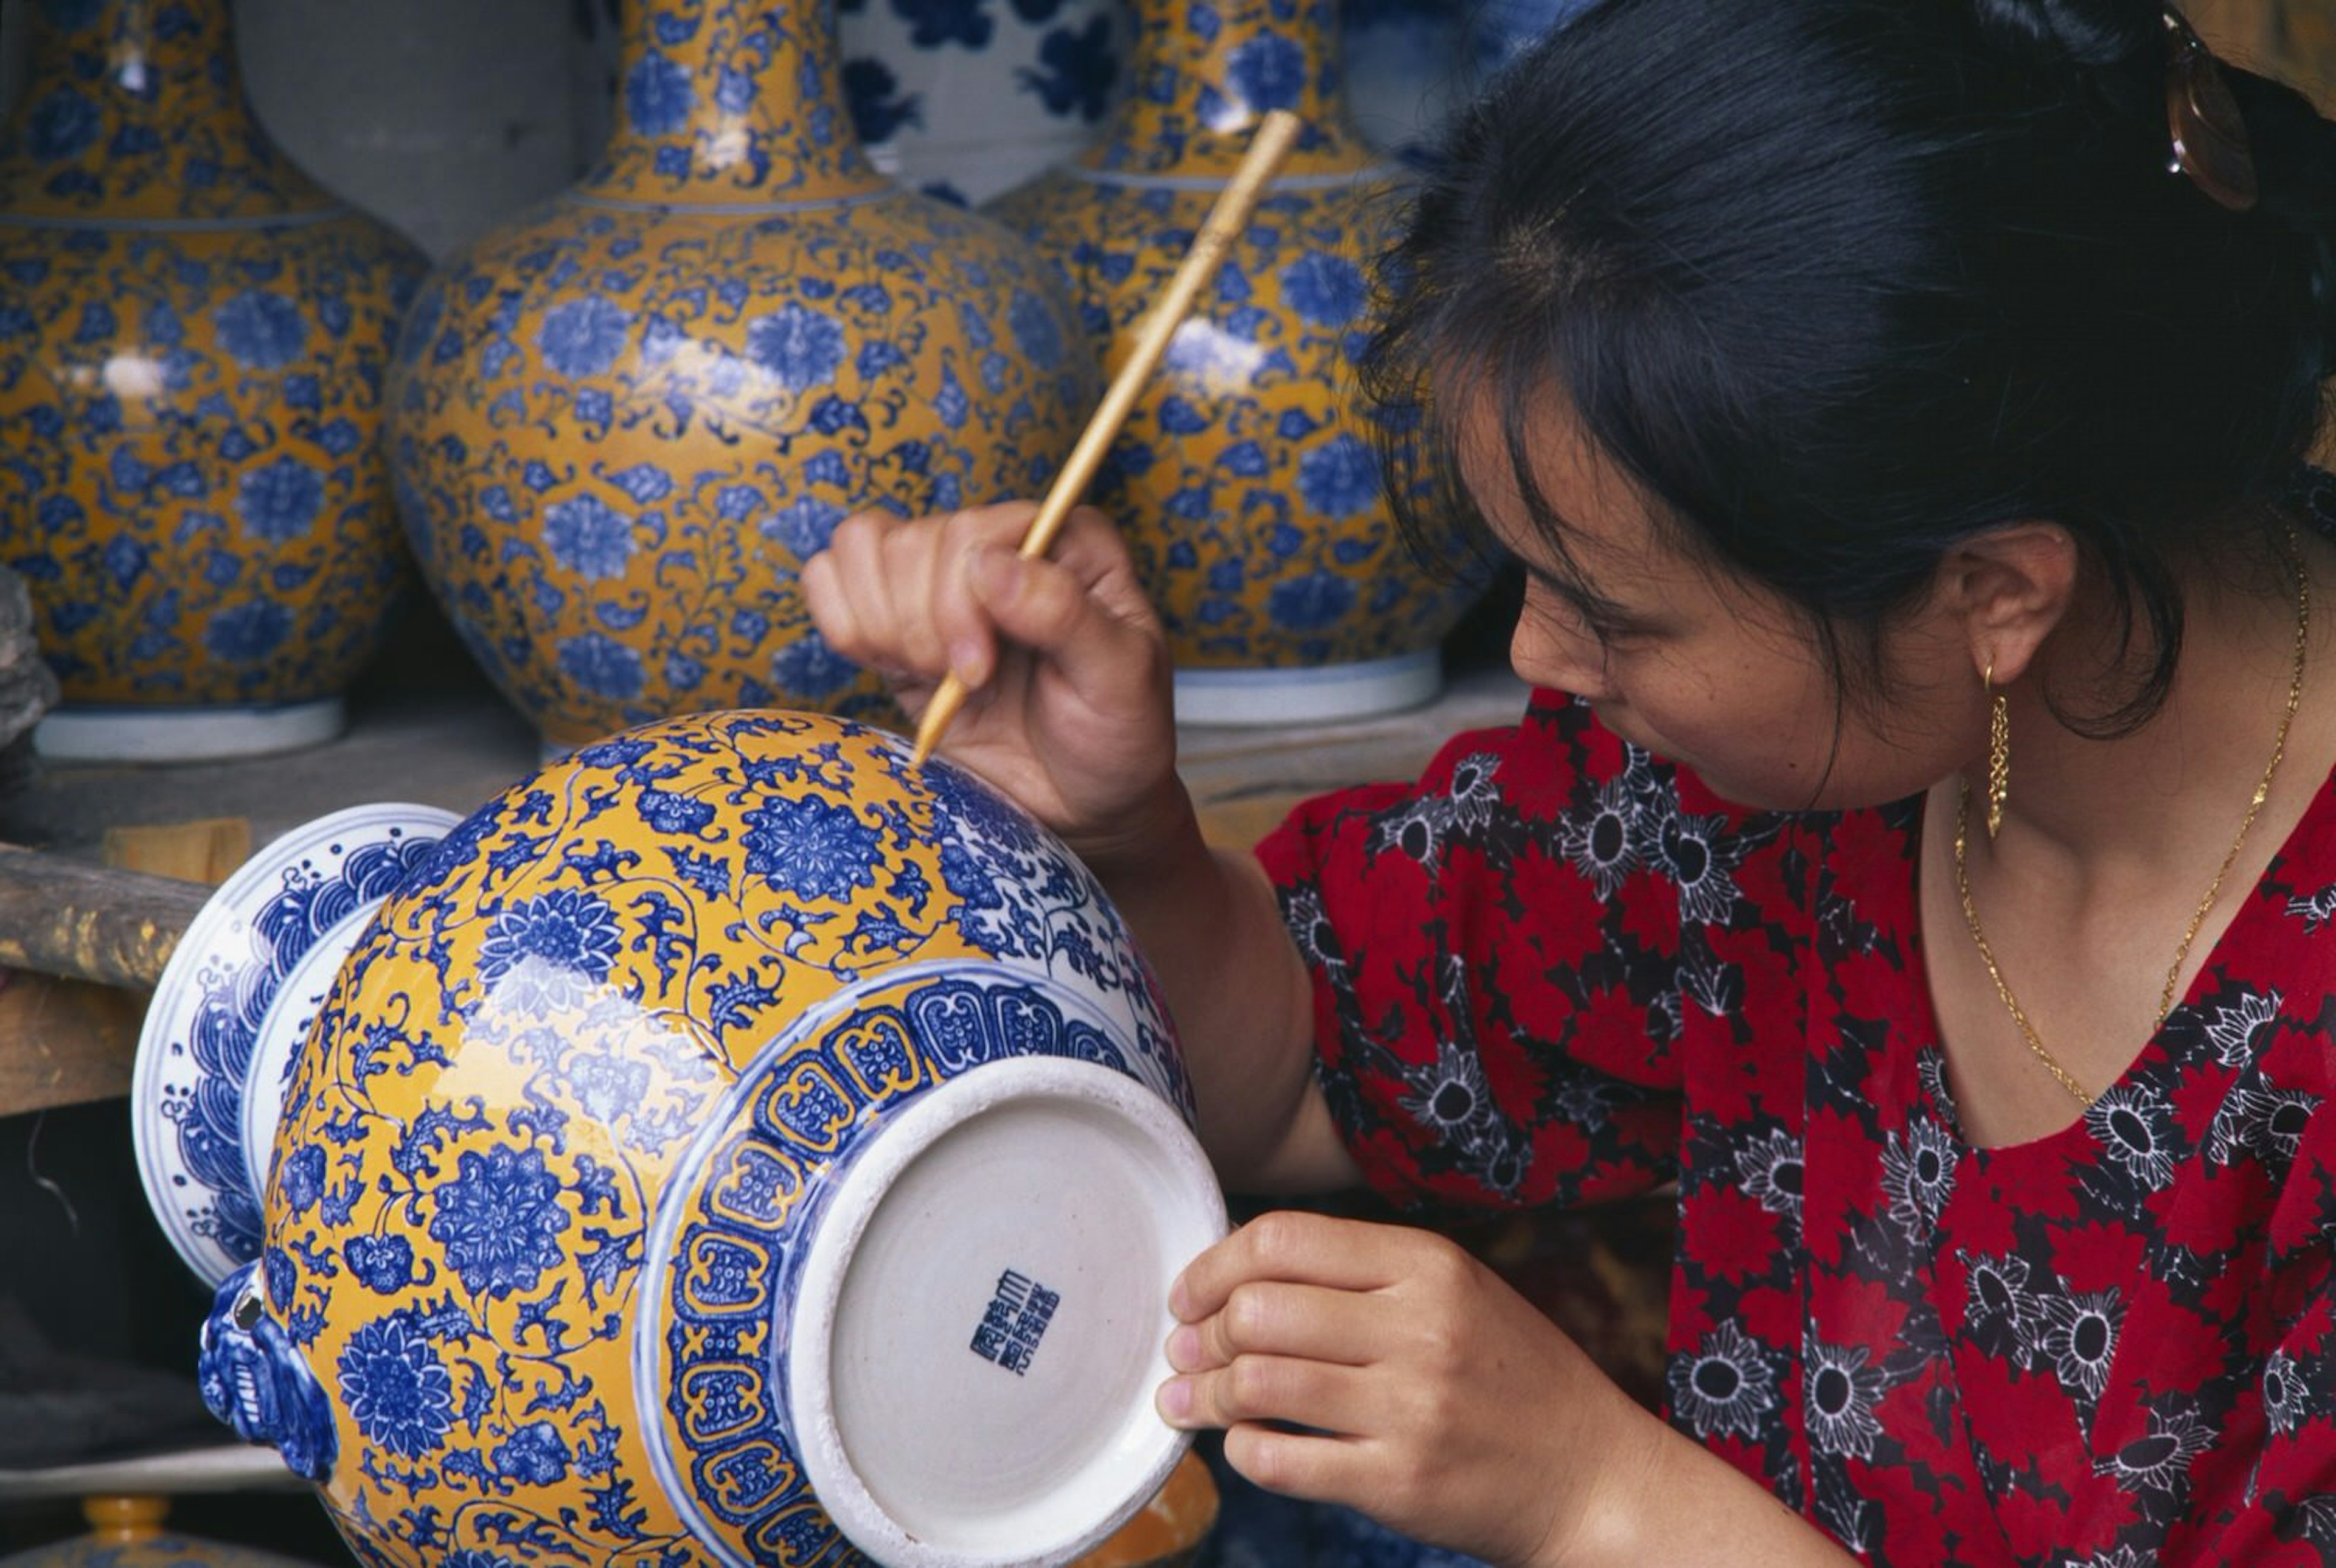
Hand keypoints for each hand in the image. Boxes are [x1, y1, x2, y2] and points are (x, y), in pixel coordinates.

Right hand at [801, 503, 1182, 862]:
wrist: (1083, 804)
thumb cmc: (1114, 740)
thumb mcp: (1119, 681)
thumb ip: (1065, 615)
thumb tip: (990, 564)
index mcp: (1065, 540)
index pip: (976, 529)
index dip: (959, 601)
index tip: (978, 673)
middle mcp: (999, 543)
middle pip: (912, 541)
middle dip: (923, 626)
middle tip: (966, 686)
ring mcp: (942, 577)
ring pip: (862, 546)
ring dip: (882, 623)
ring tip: (928, 674)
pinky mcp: (897, 618)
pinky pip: (828, 577)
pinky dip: (844, 623)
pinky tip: (892, 667)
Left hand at [1157, 1211, 1658, 1567]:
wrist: (1592, 1475)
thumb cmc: (1511, 1376)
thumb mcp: (1456, 1291)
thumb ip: (1360, 1274)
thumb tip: (1238, 1278)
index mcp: (1427, 1264)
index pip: (1281, 1240)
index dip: (1213, 1266)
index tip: (1188, 1294)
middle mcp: (1419, 1328)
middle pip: (1257, 1310)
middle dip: (1199, 1334)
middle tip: (1183, 1353)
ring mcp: (1410, 1408)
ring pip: (1256, 1384)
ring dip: (1203, 1395)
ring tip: (1189, 1402)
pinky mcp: (1400, 1482)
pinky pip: (1280, 1460)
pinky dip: (1241, 1452)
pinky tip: (1242, 1446)